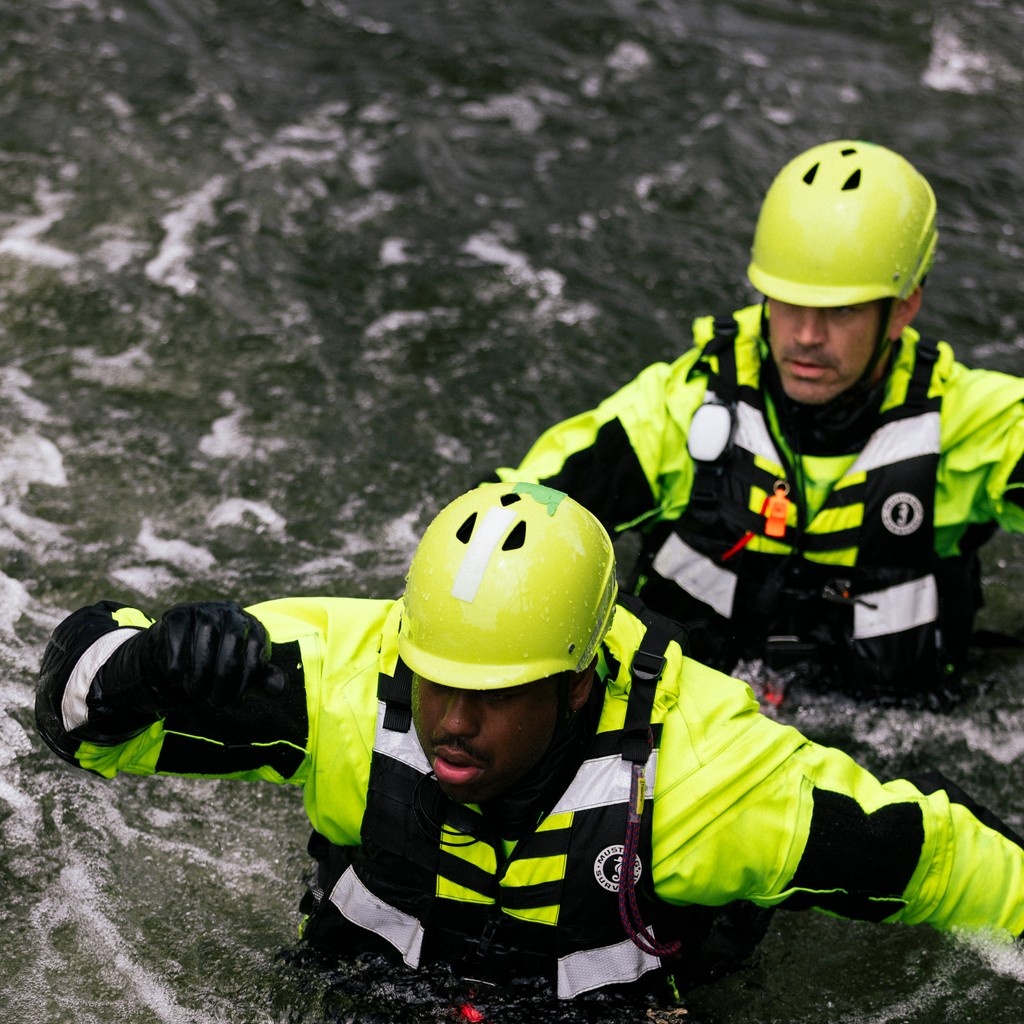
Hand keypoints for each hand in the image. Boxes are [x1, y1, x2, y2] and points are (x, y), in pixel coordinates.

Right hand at [151, 601, 286, 707]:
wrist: (179, 657)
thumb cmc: (217, 668)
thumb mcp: (242, 677)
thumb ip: (263, 681)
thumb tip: (279, 689)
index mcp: (253, 627)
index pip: (256, 650)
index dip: (246, 681)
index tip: (234, 703)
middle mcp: (232, 613)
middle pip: (234, 641)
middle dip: (224, 678)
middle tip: (215, 702)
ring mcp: (205, 610)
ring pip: (206, 637)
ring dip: (200, 672)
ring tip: (196, 692)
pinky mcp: (178, 614)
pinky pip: (180, 635)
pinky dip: (178, 660)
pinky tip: (178, 676)